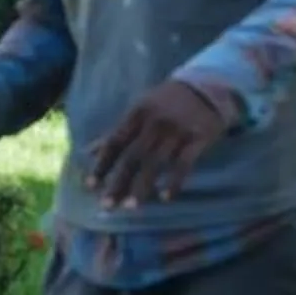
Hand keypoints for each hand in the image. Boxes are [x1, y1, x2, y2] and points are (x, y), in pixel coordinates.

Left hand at [86, 79, 233, 211]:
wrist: (207, 87)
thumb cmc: (166, 103)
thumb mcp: (140, 110)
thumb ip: (117, 132)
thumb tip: (88, 152)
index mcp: (137, 113)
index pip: (115, 141)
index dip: (102, 164)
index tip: (90, 186)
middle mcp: (155, 122)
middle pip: (133, 156)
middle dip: (118, 182)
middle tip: (107, 205)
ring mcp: (177, 131)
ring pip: (156, 162)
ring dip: (142, 186)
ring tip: (130, 207)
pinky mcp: (198, 139)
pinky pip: (184, 164)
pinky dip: (174, 182)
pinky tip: (165, 199)